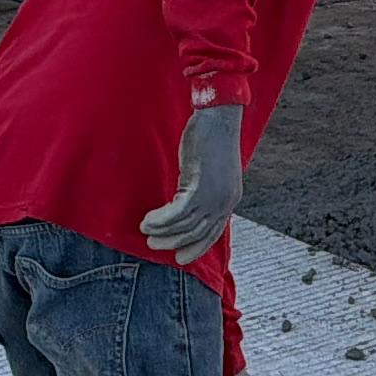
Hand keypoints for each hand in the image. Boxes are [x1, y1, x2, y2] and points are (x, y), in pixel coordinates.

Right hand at [138, 103, 244, 263]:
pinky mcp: (198, 186)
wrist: (218, 117)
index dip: (196, 247)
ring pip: (183, 226)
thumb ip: (205, 189)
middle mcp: (223, 202)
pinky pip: (175, 214)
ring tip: (145, 229)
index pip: (213, 233)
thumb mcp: (212, 171)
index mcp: (229, 200)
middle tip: (154, 244)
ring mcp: (212, 196)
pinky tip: (147, 220)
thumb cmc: (212, 139)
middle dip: (173, 242)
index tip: (181, 257)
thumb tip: (188, 204)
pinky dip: (159, 220)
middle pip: (196, 234)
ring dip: (161, 232)